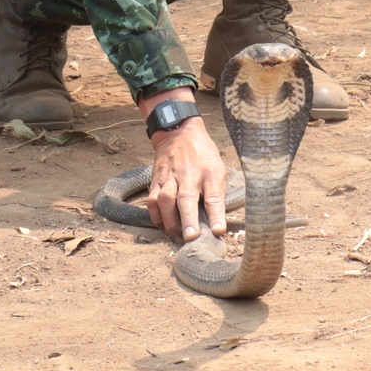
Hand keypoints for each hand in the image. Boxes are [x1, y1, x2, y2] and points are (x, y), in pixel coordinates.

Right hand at [140, 87, 227, 241]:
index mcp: (208, 172)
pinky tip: (164, 227)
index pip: (214, 197)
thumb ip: (216, 194)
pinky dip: (157, 217)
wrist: (178, 133)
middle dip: (188, 220)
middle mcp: (188, 175)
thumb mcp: (218, 169)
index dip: (216, 215)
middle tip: (191, 238)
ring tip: (177, 238)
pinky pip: (152, 201)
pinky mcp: (155, 181)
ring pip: (165, 201)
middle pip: (186, 199)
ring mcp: (169, 178)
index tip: (219, 231)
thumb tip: (217, 223)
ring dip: (170, 222)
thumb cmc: (202, 156)